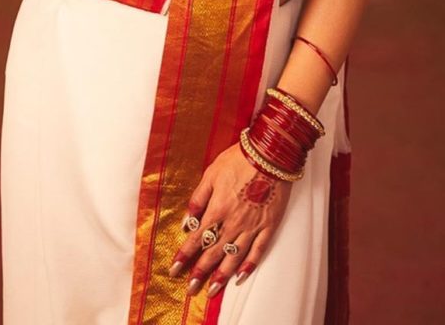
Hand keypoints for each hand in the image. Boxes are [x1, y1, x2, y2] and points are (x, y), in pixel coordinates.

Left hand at [168, 142, 292, 298]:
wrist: (270, 153)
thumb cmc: (238, 159)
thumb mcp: (211, 173)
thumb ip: (198, 199)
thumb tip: (187, 222)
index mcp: (217, 209)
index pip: (197, 238)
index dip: (184, 255)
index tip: (174, 270)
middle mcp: (233, 222)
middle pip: (214, 252)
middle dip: (200, 272)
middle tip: (190, 289)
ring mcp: (252, 226)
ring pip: (234, 257)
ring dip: (221, 275)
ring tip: (212, 291)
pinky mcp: (269, 225)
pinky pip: (258, 251)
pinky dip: (249, 266)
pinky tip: (240, 277)